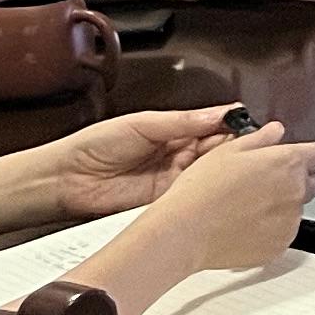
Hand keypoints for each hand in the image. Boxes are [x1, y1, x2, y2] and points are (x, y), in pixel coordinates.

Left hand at [40, 103, 253, 219]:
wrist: (66, 179)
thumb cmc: (94, 145)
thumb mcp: (142, 124)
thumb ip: (182, 122)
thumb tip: (219, 113)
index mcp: (173, 130)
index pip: (211, 125)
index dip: (230, 125)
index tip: (248, 124)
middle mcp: (176, 154)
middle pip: (215, 150)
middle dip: (232, 147)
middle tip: (248, 146)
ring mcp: (171, 178)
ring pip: (207, 172)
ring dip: (221, 168)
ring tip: (236, 164)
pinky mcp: (163, 201)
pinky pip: (190, 194)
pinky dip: (204, 189)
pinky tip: (215, 184)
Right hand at [115, 124, 314, 281]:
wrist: (185, 232)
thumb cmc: (201, 191)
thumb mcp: (228, 150)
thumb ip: (261, 138)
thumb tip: (275, 131)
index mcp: (287, 163)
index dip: (306, 154)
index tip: (295, 158)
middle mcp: (295, 192)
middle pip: (308, 182)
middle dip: (291, 180)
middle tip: (259, 184)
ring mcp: (289, 223)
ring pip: (294, 210)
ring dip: (279, 207)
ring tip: (244, 208)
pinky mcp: (279, 247)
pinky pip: (282, 234)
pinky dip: (269, 231)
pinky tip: (243, 226)